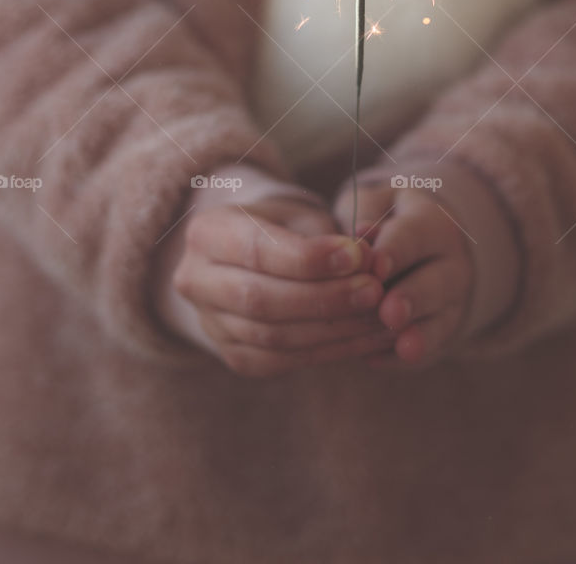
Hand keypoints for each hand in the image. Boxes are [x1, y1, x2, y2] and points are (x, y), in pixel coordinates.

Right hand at [155, 184, 395, 376]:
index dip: (310, 258)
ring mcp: (210, 323)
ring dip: (333, 329)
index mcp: (207, 231)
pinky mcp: (233, 355)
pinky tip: (365, 339)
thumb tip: (370, 258)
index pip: (257, 249)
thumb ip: (332, 235)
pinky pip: (280, 361)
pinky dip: (328, 351)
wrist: (255, 255)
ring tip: (380, 316)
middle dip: (325, 297)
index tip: (359, 257)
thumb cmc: (285, 226)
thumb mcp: (302, 215)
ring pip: (271, 336)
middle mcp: (195, 279)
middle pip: (260, 298)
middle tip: (375, 291)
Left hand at [333, 162, 520, 369]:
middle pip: (436, 282)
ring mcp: (451, 303)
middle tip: (390, 312)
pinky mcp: (443, 333)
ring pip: (441, 320)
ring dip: (421, 335)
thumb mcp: (377, 202)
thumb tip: (357, 235)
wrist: (423, 247)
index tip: (376, 266)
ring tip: (403, 348)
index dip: (395, 251)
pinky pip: (431, 349)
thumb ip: (367, 212)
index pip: (415, 236)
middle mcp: (451, 264)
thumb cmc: (386, 218)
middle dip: (413, 297)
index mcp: (433, 224)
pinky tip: (377, 360)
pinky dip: (405, 358)